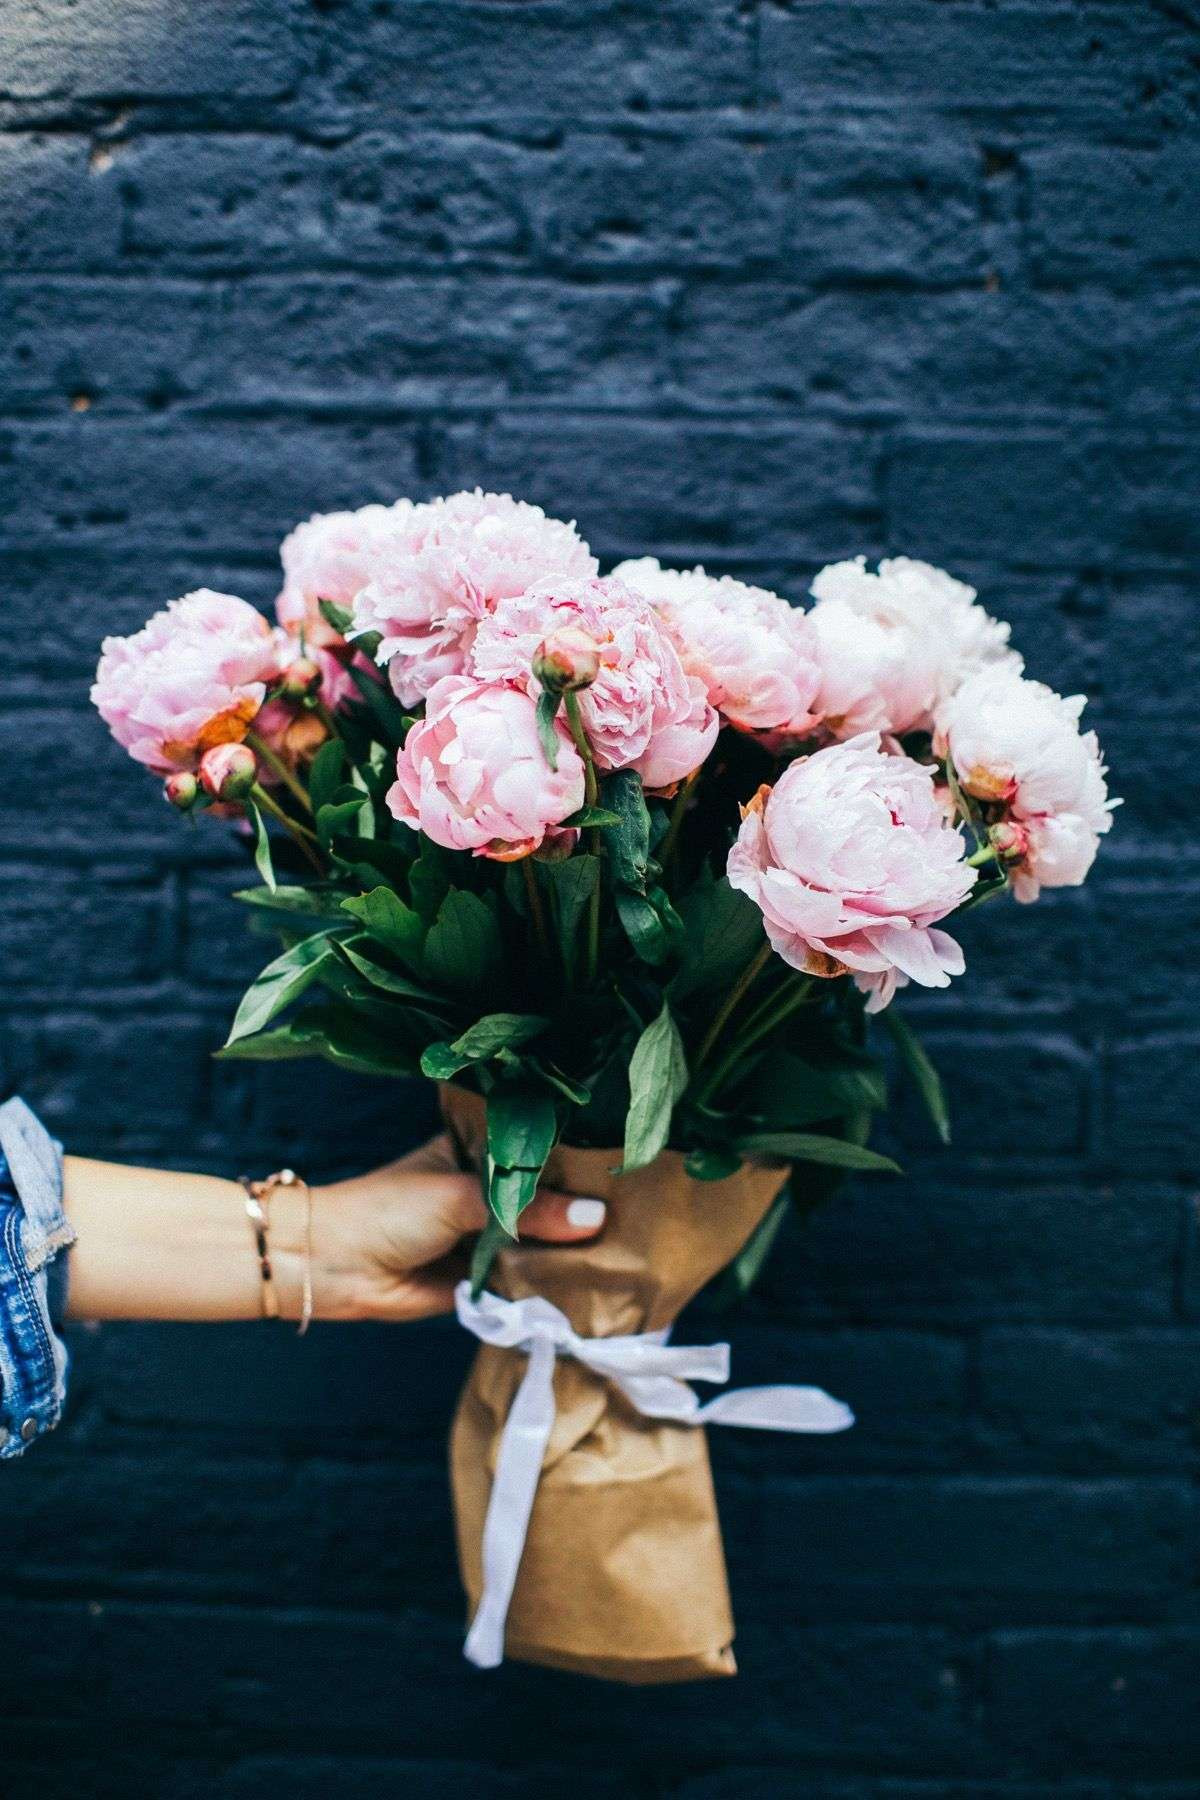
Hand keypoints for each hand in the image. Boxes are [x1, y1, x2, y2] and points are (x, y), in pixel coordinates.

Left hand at [291, 1133, 605, 1322]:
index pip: (538, 1148)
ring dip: (569, 1249)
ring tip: (631, 1248)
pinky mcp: (483, 1279)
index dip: (576, 1156)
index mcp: (477, 1151)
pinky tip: (594, 1283)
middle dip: (580, 1207)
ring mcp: (486, 1236)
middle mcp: (487, 1191)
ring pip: (539, 1240)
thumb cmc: (388, 1212)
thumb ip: (527, 1209)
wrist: (333, 1268)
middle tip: (642, 1210)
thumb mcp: (461, 1198)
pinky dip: (549, 1283)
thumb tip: (595, 1218)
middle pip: (545, 1198)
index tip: (626, 1160)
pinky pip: (525, 1279)